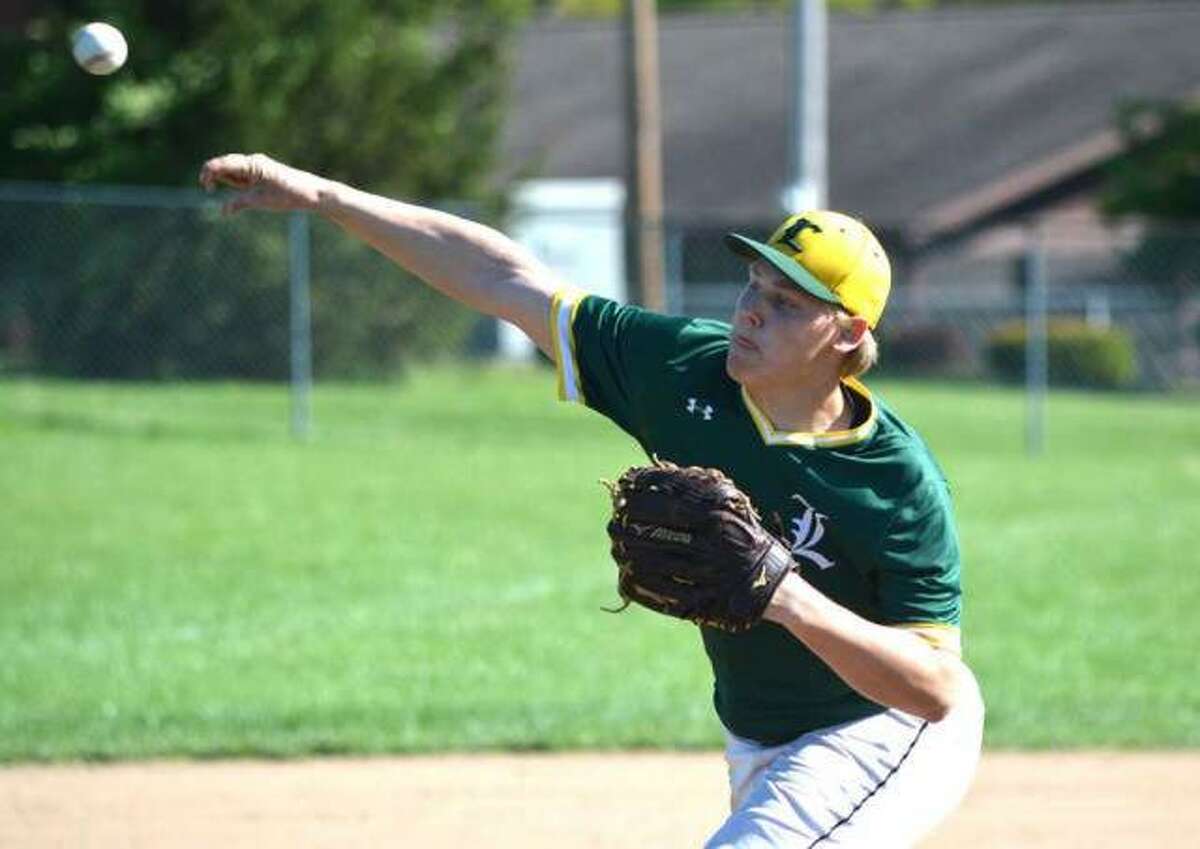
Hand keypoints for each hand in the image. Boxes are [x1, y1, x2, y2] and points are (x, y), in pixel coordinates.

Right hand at [198, 153, 325, 213]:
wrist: (312, 193)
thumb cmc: (289, 195)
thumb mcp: (262, 201)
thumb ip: (240, 203)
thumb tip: (223, 211)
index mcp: (253, 163)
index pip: (223, 163)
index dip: (209, 172)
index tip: (206, 186)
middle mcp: (254, 161)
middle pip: (225, 164)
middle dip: (213, 174)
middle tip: (208, 189)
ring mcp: (258, 167)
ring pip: (233, 170)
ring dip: (223, 178)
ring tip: (220, 190)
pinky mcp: (262, 174)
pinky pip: (242, 176)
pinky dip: (234, 182)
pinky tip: (236, 192)